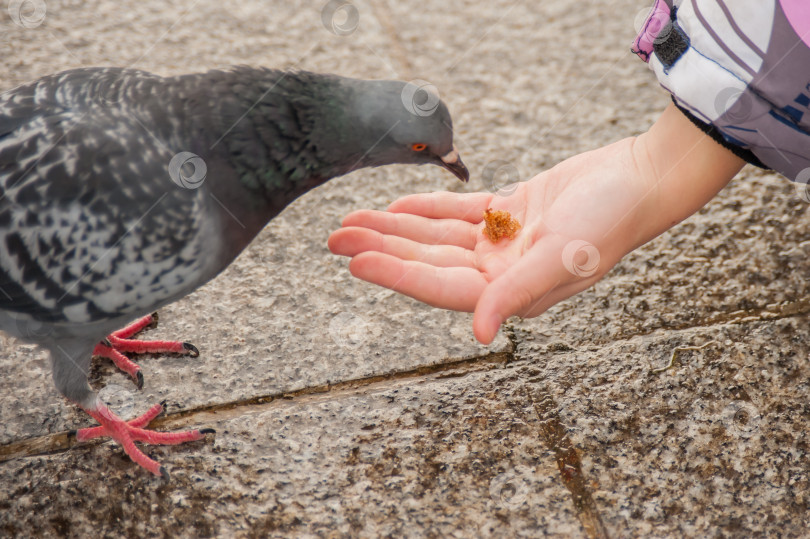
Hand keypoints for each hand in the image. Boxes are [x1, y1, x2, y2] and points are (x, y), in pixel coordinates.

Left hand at [329, 105, 744, 343]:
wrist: (641, 177)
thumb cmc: (612, 220)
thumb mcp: (564, 257)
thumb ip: (516, 293)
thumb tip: (478, 331)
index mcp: (511, 291)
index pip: (440, 285)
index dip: (396, 274)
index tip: (355, 262)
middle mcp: (501, 271)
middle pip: (427, 260)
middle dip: (381, 249)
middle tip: (334, 237)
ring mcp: (504, 242)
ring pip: (435, 236)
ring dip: (394, 228)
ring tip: (351, 220)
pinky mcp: (510, 211)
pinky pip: (459, 212)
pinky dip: (427, 209)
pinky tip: (396, 206)